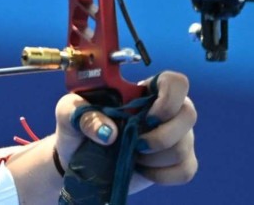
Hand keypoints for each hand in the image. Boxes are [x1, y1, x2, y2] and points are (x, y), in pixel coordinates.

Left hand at [53, 71, 197, 192]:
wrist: (76, 159)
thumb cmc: (76, 127)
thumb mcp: (68, 113)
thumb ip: (82, 114)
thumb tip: (109, 131)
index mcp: (143, 92)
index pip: (176, 82)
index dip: (171, 96)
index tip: (148, 114)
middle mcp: (164, 112)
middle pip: (189, 114)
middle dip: (162, 135)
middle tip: (135, 142)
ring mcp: (174, 137)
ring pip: (184, 145)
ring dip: (155, 157)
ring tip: (132, 155)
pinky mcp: (175, 163)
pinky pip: (185, 169)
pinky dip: (163, 174)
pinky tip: (142, 170)